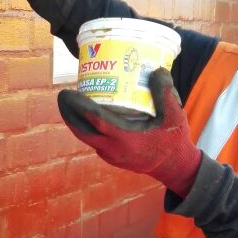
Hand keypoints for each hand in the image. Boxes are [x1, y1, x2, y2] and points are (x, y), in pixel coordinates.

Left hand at [57, 68, 201, 198]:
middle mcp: (113, 149)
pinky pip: (94, 140)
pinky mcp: (111, 157)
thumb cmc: (173, 141)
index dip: (79, 106)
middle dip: (69, 113)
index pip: (95, 120)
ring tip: (72, 102)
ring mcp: (110, 155)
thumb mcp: (174, 116)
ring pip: (86, 137)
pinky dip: (87, 127)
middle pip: (82, 130)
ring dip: (76, 121)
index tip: (68, 93)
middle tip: (63, 95)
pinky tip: (88, 115)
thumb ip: (165, 93)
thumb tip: (155, 70)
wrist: (174, 167)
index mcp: (125, 138)